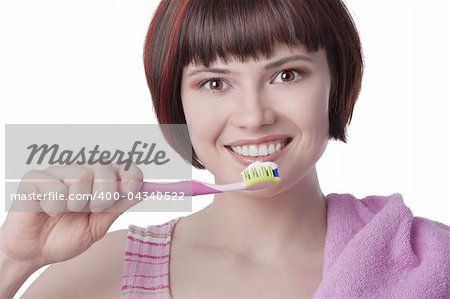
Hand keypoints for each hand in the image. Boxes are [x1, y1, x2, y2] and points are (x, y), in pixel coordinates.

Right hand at [0, 162, 142, 268]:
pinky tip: (47, 211)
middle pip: (105, 168)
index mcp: (98, 181)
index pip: (124, 166)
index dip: (132, 175)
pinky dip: (54, 207)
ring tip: (65, 212)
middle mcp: (80, 171)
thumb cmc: (65, 237)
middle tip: (88, 211)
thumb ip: (117, 207)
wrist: (34, 253)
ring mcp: (58, 173)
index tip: (132, 190)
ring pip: (81, 176)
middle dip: (102, 198)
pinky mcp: (35, 178)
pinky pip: (56, 187)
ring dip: (76, 204)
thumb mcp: (98, 226)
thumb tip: (142, 191)